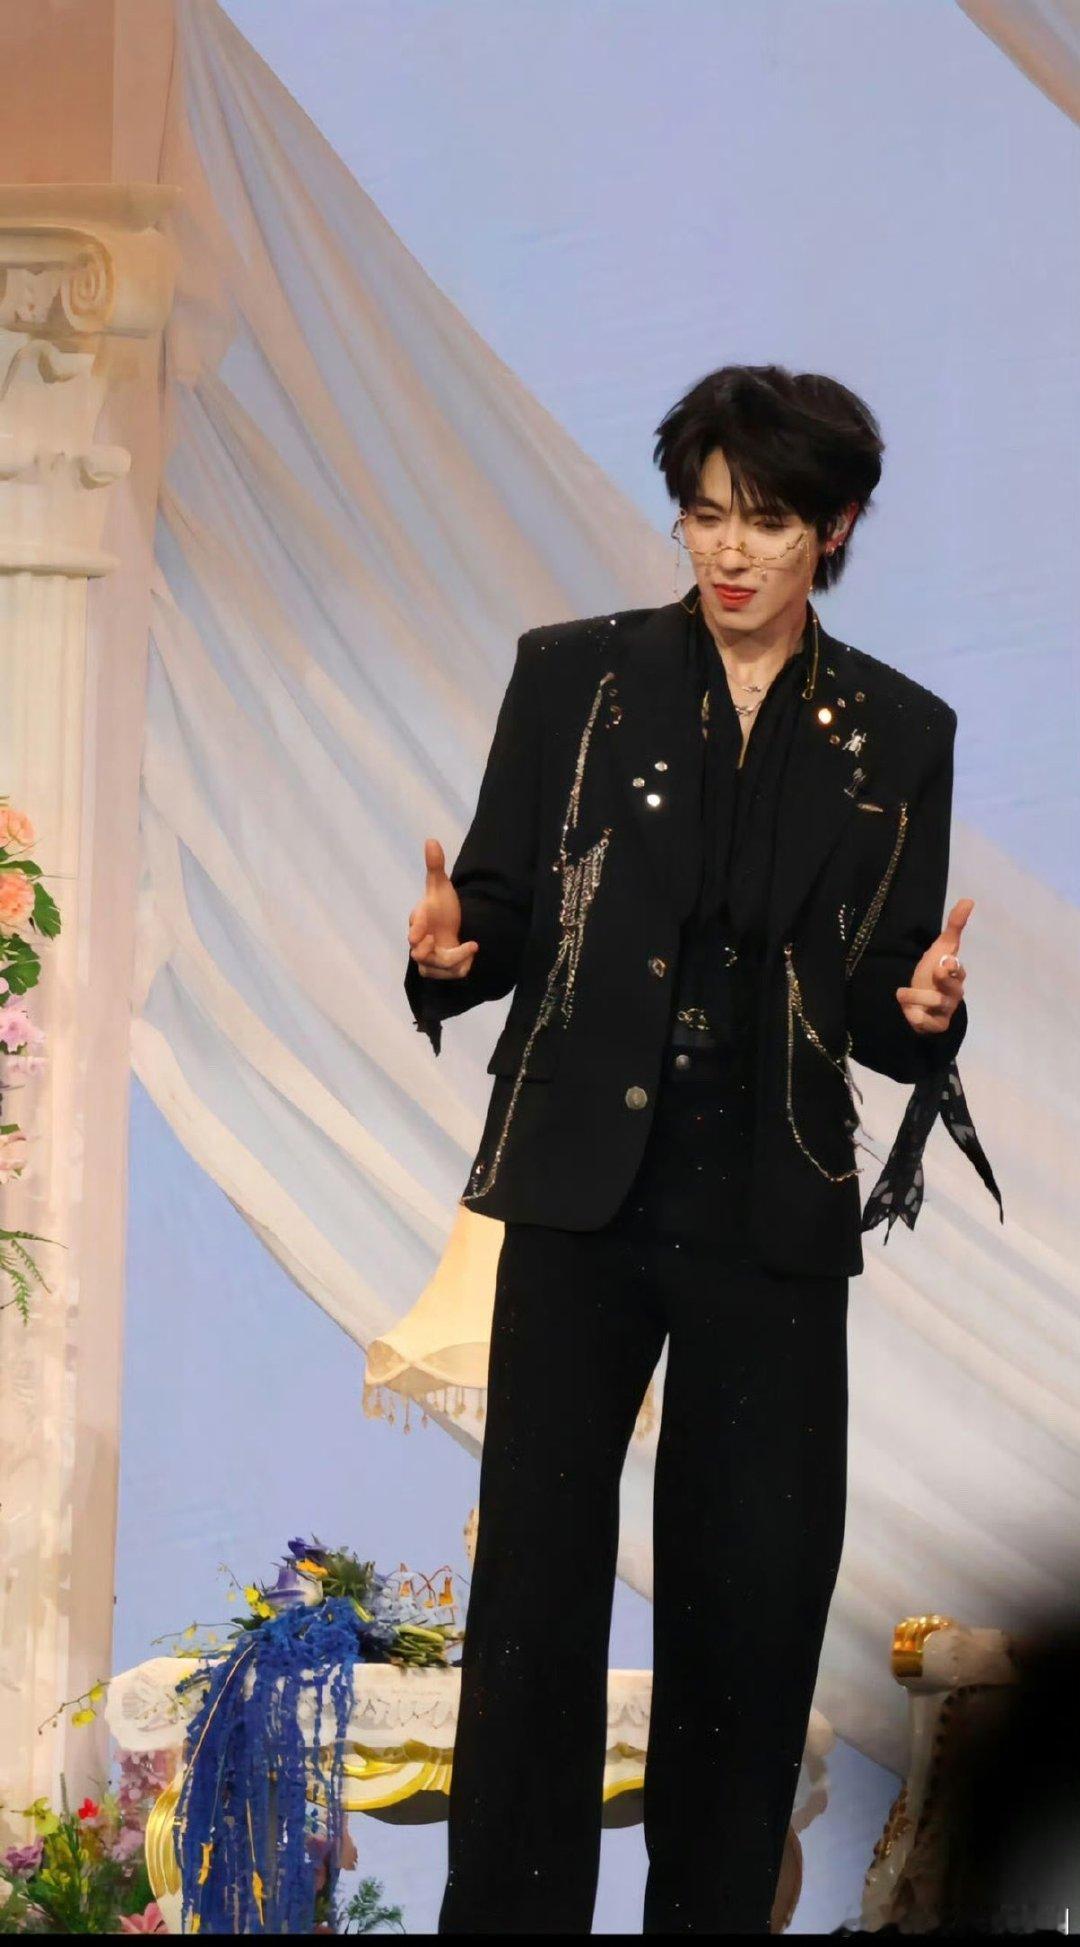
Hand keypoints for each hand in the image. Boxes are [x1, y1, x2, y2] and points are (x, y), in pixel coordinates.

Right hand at [408, 838, 479, 980]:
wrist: (449, 925)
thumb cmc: (441, 906)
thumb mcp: (440, 885)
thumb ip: (435, 866)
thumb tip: (431, 840)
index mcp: (419, 920)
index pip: (415, 927)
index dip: (417, 930)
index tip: (418, 934)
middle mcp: (420, 942)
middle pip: (419, 955)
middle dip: (428, 953)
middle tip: (442, 940)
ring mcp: (429, 958)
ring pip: (434, 969)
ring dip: (452, 961)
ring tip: (469, 946)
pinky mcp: (440, 969)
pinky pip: (449, 975)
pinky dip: (461, 966)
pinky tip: (471, 950)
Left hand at [895, 897, 972, 1034]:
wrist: (919, 1001)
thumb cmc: (931, 972)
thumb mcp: (941, 948)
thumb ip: (955, 926)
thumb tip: (968, 900)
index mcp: (956, 974)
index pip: (959, 970)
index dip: (953, 966)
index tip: (944, 961)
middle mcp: (954, 993)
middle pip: (953, 988)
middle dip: (942, 981)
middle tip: (931, 973)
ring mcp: (947, 1010)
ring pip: (937, 1004)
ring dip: (916, 996)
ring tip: (901, 993)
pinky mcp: (937, 1025)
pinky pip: (932, 1025)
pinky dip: (919, 1019)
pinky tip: (910, 1013)